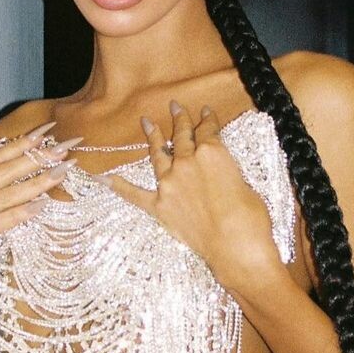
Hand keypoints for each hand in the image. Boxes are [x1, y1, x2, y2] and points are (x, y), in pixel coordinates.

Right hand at [0, 122, 77, 312]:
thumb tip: (16, 175)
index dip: (20, 144)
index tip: (47, 131)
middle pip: (0, 173)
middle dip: (34, 158)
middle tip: (63, 148)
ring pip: (1, 196)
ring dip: (34, 183)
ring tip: (60, 173)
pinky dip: (17, 214)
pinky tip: (39, 206)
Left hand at [93, 101, 285, 294]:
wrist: (235, 245)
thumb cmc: (250, 217)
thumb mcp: (245, 183)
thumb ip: (227, 172)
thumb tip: (220, 175)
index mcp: (212, 152)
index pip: (208, 130)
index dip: (207, 119)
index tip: (205, 112)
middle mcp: (187, 162)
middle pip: (182, 136)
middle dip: (179, 119)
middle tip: (175, 106)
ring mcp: (170, 183)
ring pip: (158, 154)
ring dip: (153, 137)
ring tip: (147, 123)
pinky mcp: (159, 206)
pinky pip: (134, 194)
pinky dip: (118, 186)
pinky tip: (103, 177)